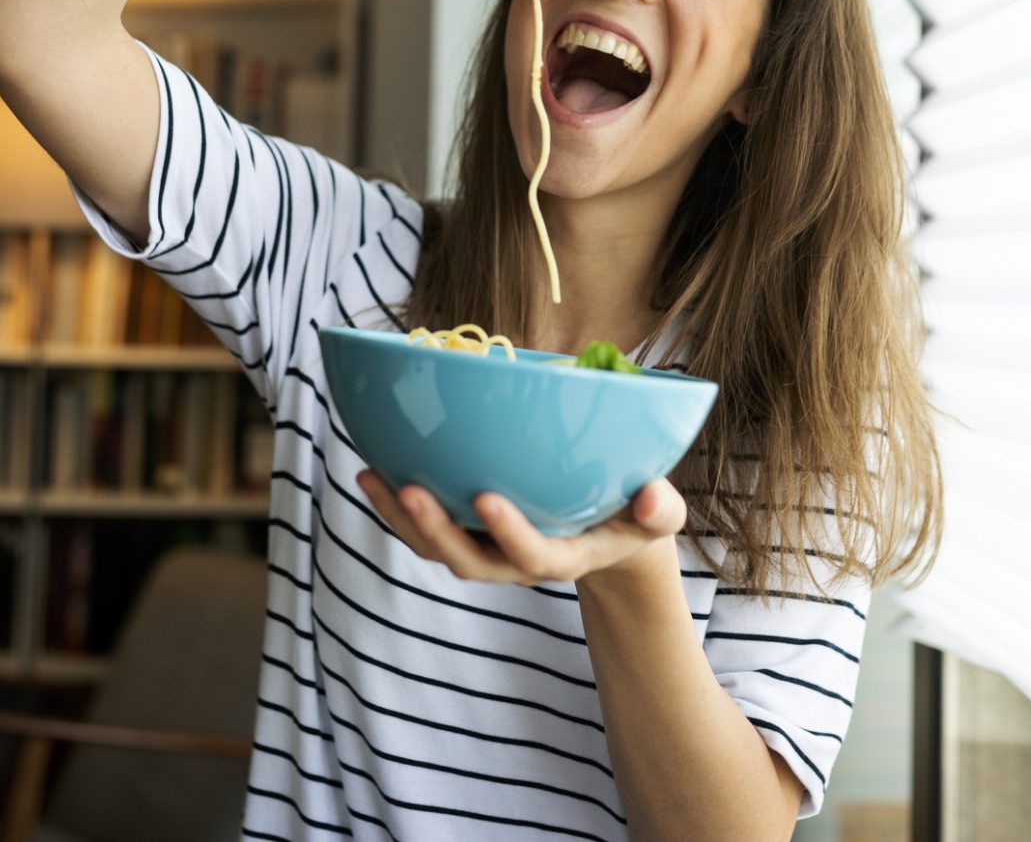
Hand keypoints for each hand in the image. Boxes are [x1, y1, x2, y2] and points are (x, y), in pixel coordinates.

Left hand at [357, 470, 686, 586]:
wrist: (609, 538)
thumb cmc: (634, 516)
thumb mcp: (658, 515)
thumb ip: (659, 509)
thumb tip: (650, 500)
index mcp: (565, 556)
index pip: (534, 557)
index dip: (510, 534)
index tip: (487, 498)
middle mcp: (518, 562)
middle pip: (470, 561)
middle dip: (437, 530)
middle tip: (410, 489)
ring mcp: (489, 552)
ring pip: (437, 548)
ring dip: (401, 518)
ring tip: (370, 476)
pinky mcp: (469, 535)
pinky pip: (425, 530)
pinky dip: (396, 506)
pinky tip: (372, 468)